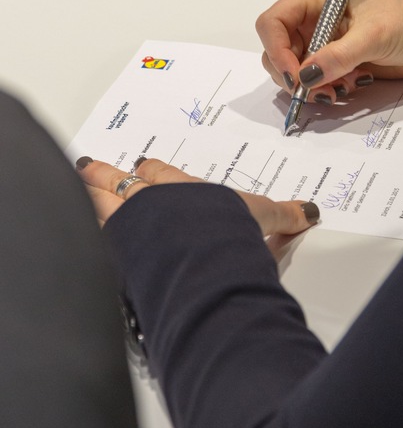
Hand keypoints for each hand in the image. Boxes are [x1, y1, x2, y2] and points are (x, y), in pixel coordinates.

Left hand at [75, 156, 319, 239]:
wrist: (198, 262)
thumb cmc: (224, 234)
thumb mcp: (261, 219)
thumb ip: (283, 216)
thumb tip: (307, 212)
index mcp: (177, 189)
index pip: (156, 172)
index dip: (148, 170)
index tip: (140, 166)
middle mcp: (145, 206)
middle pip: (116, 183)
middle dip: (101, 175)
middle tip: (87, 166)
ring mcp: (124, 232)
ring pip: (95, 207)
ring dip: (83, 198)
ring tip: (71, 189)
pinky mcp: (113, 259)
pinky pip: (88, 243)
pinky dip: (80, 240)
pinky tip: (70, 241)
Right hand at [256, 0, 402, 103]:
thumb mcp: (372, 36)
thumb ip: (338, 56)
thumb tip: (306, 77)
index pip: (272, 23)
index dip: (276, 51)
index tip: (295, 76)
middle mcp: (313, 19)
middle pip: (276, 51)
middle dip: (293, 75)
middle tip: (318, 91)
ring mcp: (322, 42)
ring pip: (294, 71)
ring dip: (312, 86)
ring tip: (341, 89)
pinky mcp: (335, 62)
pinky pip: (315, 81)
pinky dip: (326, 89)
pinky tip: (350, 86)